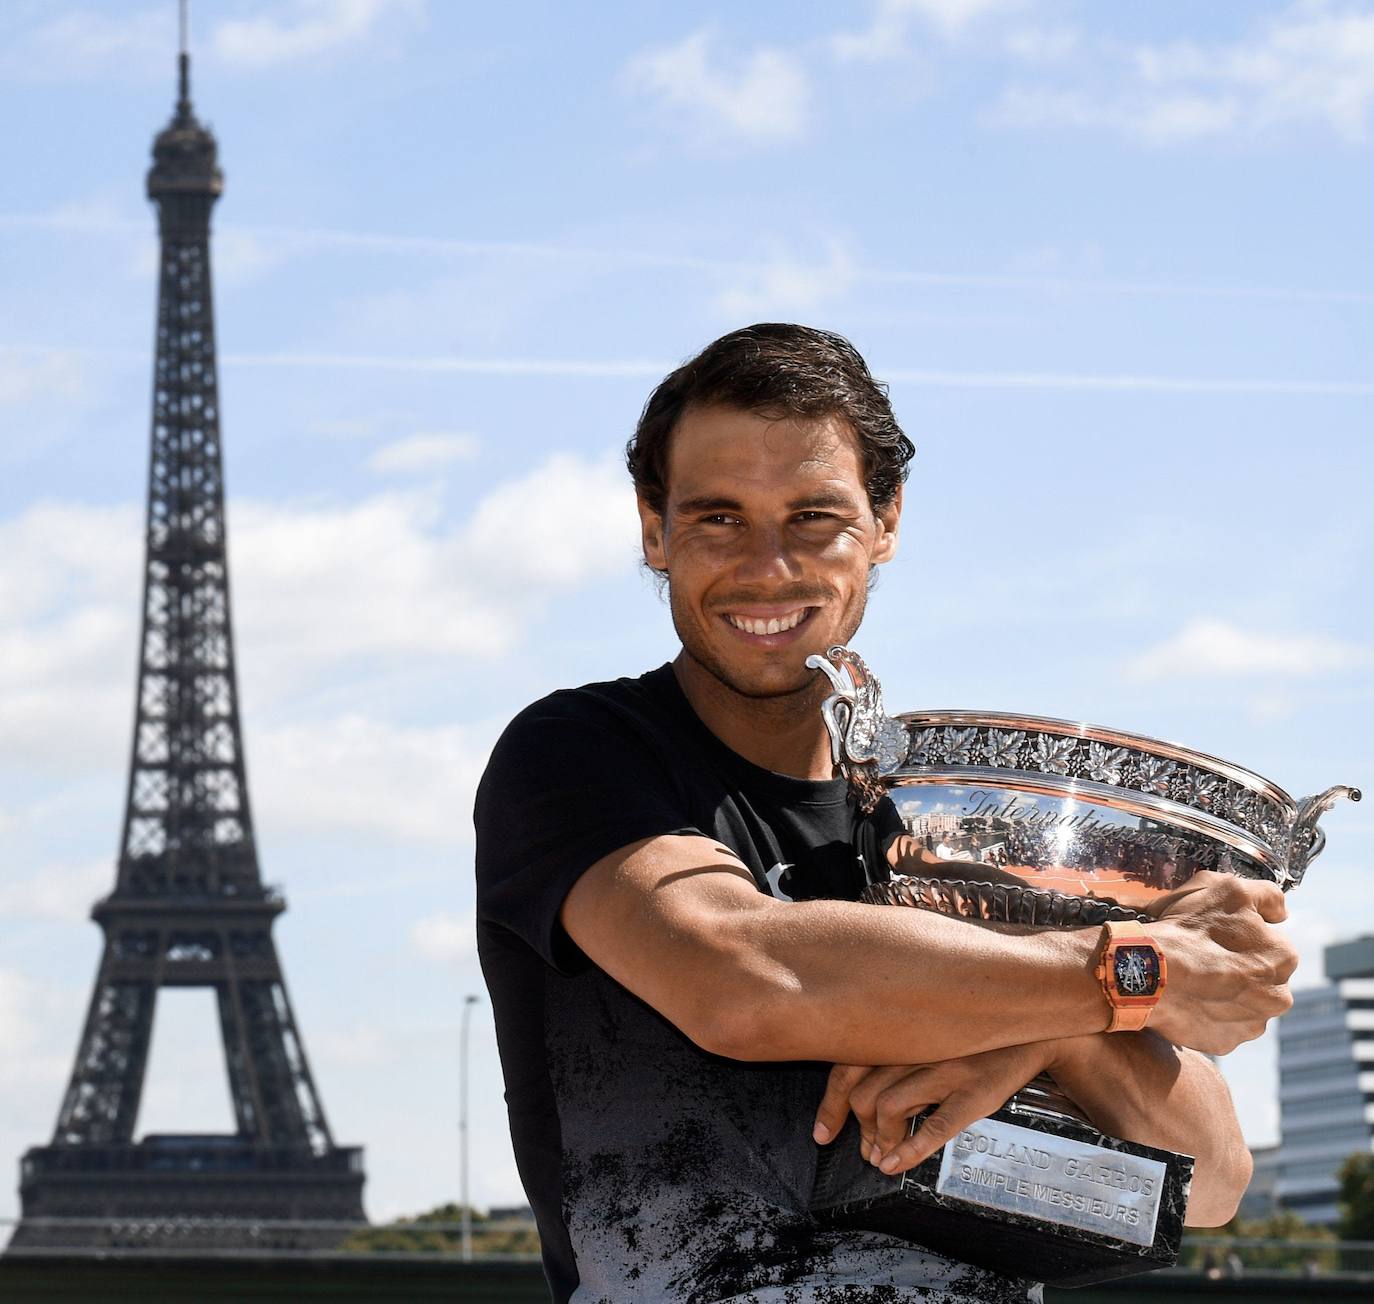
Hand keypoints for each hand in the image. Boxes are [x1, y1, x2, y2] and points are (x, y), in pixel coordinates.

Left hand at [813, 1041, 1061, 1174]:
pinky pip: (934, 1125)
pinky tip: (895, 1165)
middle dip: (859, 1131)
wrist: (1031, 1031)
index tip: (823, 1135)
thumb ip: (891, 1059)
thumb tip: (857, 1111)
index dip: (830, 1107)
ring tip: (882, 1157)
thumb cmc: (968, 1038)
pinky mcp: (973, 1091)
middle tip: (867, 1150)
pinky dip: (908, 1150)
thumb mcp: (925, 1038)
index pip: (845, 1067)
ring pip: (889, 1107)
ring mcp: (944, 1067)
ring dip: (880, 1142)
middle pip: (863, 1094)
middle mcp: (914, 1045)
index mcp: (897, 1031)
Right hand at [1144, 871, 1297, 1054]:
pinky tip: (1188, 997)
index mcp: (1283, 957)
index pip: (1271, 941)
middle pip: (1261, 975)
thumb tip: (1280, 912)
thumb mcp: (1227, 888)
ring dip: (1226, 991)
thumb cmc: (1187, 928)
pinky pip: (1220, 1024)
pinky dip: (1207, 1012)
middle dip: (1240, 966)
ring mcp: (1251, 1023)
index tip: (1217, 932)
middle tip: (1204, 954)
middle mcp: (1279, 996)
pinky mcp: (1225, 1042)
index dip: (1243, 933)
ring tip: (1193, 977)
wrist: (1149, 974)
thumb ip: (1265, 896)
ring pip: (1244, 1002)